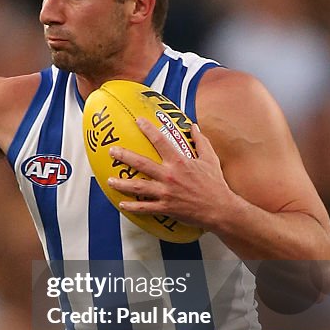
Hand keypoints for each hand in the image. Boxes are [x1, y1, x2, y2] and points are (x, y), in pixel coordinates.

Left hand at [107, 120, 232, 228]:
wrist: (220, 209)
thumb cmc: (215, 183)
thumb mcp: (210, 159)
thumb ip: (200, 141)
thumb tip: (193, 126)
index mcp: (180, 162)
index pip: (160, 141)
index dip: (148, 129)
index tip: (137, 121)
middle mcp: (170, 176)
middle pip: (141, 163)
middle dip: (124, 156)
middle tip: (112, 151)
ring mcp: (166, 193)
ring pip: (138, 187)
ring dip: (122, 183)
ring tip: (110, 180)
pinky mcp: (166, 207)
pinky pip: (145, 208)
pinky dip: (132, 207)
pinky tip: (121, 204)